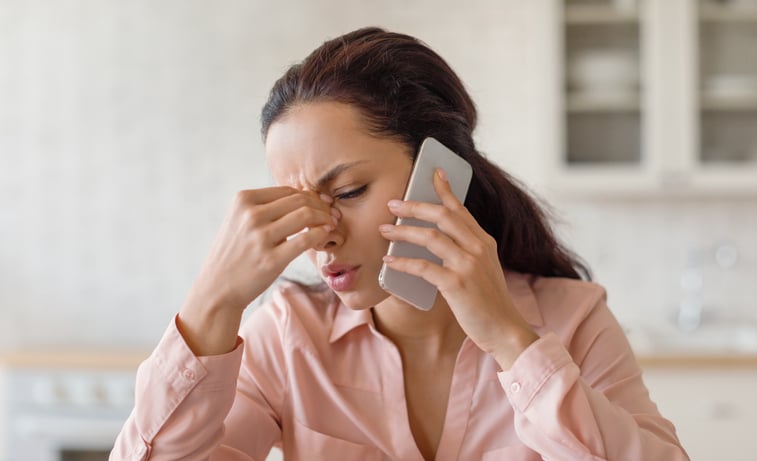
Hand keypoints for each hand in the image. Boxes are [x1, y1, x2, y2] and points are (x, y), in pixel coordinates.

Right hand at [179, 187, 336, 354]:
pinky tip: (325, 236)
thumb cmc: (235, 254)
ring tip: (331, 224)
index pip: (287, 190)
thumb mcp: (240, 221)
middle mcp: (251, 215)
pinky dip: (321, 234)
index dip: (310, 196)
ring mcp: (260, 237)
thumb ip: (266, 207)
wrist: (217, 289)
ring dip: (325, 218)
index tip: (322, 203)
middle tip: (333, 214)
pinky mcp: (271, 260)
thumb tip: (305, 197)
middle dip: (321, 205)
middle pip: (299, 200)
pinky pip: (306, 239)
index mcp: (243, 200)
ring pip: (306, 215)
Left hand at [378, 169, 537, 368]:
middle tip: (393, 204)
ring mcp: (468, 265)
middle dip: (415, 206)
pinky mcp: (457, 284)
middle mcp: (478, 248)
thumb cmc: (488, 302)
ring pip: (431, 237)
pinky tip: (389, 260)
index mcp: (484, 242)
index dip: (445, 189)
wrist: (505, 330)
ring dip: (404, 231)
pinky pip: (424, 267)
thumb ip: (464, 251)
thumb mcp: (483, 269)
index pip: (461, 209)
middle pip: (443, 216)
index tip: (433, 172)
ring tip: (384, 229)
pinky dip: (404, 262)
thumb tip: (431, 238)